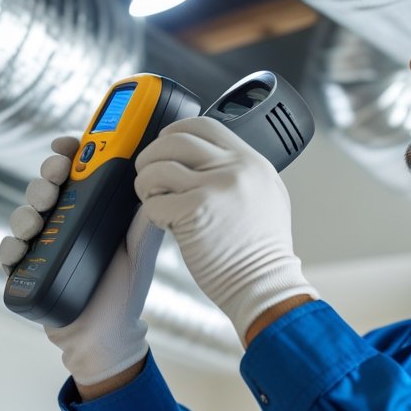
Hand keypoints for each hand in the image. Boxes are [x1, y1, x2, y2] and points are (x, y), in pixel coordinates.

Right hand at [0, 136, 161, 386]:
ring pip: (24, 215)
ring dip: (27, 209)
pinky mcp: (26, 271)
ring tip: (39, 216)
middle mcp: (62, 222)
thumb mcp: (139, 249)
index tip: (67, 145)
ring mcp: (41, 245)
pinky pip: (9, 253)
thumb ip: (145, 220)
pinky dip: (11, 247)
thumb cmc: (124, 288)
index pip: (74, 171)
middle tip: (56, 177)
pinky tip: (20, 248)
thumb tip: (160, 187)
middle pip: (45, 187)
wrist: (109, 334)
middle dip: (46, 176)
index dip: (68, 153)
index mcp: (88, 209)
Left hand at [134, 117, 316, 343]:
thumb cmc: (261, 252)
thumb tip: (200, 163)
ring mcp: (216, 188)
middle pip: (176, 140)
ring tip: (153, 198)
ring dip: (145, 183)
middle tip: (149, 174)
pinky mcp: (196, 212)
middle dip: (152, 155)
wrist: (265, 284)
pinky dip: (151, 211)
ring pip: (158, 167)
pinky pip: (155, 200)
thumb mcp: (265, 196)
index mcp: (252, 161)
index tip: (165, 145)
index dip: (176, 132)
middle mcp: (236, 168)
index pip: (205, 125)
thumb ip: (237, 173)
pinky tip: (163, 221)